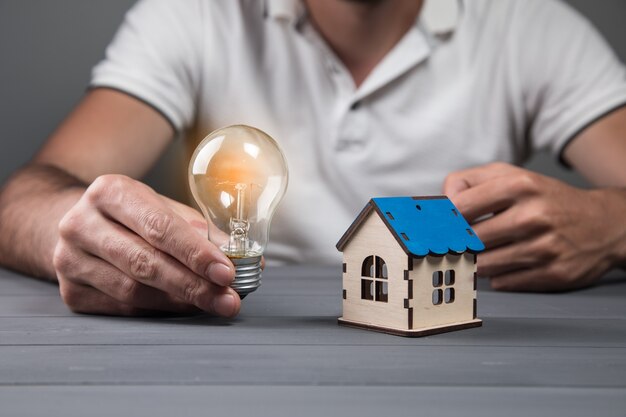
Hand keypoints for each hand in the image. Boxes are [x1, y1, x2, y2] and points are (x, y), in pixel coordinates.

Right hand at [53, 174, 239, 315]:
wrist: (79, 224)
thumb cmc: (130, 215)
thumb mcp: (161, 207)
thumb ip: (198, 229)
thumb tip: (239, 256)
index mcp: (110, 192)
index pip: (158, 227)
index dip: (196, 253)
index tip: (226, 272)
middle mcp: (82, 224)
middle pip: (145, 262)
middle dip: (193, 285)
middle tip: (227, 299)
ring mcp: (70, 260)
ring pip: (133, 291)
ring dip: (179, 301)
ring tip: (212, 303)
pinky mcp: (71, 291)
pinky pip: (123, 308)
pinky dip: (159, 310)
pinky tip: (183, 307)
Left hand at [443, 162, 625, 291]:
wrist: (604, 223)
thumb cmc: (546, 198)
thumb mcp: (509, 175)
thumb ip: (467, 182)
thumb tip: (440, 203)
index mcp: (520, 186)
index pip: (461, 207)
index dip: (445, 220)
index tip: (441, 226)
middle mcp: (533, 216)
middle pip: (470, 240)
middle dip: (461, 243)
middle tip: (460, 242)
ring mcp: (544, 248)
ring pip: (484, 265)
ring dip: (478, 261)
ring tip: (487, 251)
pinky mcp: (553, 274)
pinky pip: (503, 282)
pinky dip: (499, 276)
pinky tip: (508, 262)